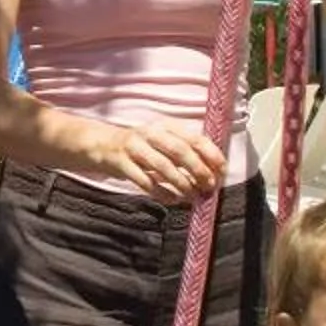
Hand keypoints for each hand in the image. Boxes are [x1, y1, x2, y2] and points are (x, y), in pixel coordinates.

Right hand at [91, 120, 227, 198]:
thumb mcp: (162, 141)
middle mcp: (151, 133)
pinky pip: (145, 181)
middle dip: (198, 170)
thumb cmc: (141, 147)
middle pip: (180, 150)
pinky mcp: (122, 163)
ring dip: (181, 184)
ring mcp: (134, 148)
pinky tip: (172, 200)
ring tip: (192, 196)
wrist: (103, 145)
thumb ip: (184, 152)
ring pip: (163, 166)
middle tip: (209, 185)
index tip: (222, 170)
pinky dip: (161, 193)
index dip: (211, 154)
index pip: (194, 138)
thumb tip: (212, 172)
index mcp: (166, 126)